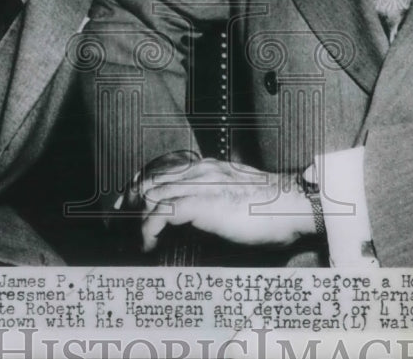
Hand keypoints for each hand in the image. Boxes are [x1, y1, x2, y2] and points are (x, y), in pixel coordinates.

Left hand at [137, 157, 314, 251]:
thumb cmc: (274, 209)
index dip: (140, 186)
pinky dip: (149, 230)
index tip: (127, 204)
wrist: (294, 205)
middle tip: (118, 225)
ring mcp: (200, 184)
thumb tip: (202, 220)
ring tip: (134, 240)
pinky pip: (161, 213)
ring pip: (151, 194)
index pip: (162, 170)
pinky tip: (148, 245)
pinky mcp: (202, 202)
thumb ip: (218, 201)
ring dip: (136, 219)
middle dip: (129, 203)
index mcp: (208, 167)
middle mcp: (200, 170)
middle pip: (149, 180)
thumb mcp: (239, 198)